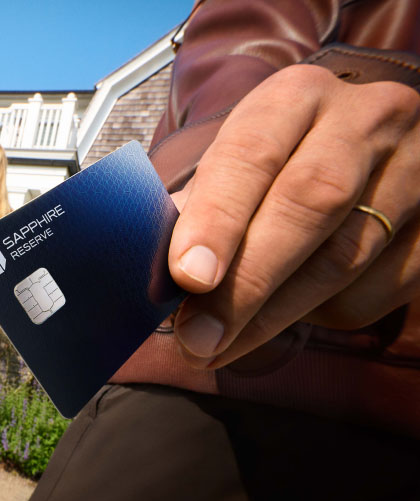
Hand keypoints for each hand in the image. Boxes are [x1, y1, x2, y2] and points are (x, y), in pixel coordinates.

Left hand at [167, 64, 419, 368]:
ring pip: (345, 256)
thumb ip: (205, 201)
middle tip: (198, 337)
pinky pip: (379, 288)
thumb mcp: (241, 156)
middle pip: (308, 204)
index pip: (253, 153)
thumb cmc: (284, 158)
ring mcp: (415, 170)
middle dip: (246, 282)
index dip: (218, 218)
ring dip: (274, 315)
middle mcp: (365, 120)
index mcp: (297, 96)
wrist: (371, 141)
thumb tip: (162, 266)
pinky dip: (324, 314)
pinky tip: (285, 317)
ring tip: (219, 346)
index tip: (187, 277)